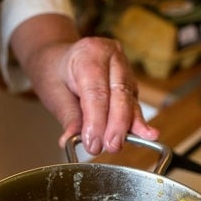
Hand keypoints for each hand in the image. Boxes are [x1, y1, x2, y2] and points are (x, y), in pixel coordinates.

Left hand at [11, 15, 158, 154]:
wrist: (60, 60)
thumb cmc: (55, 73)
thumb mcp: (54, 93)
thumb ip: (68, 116)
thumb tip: (71, 139)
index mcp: (90, 53)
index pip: (97, 92)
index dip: (97, 120)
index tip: (93, 143)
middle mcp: (112, 56)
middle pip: (120, 94)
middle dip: (116, 125)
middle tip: (110, 146)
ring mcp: (124, 69)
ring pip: (130, 100)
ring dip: (127, 126)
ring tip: (123, 144)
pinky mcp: (130, 84)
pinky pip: (133, 104)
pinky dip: (135, 122)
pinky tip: (145, 135)